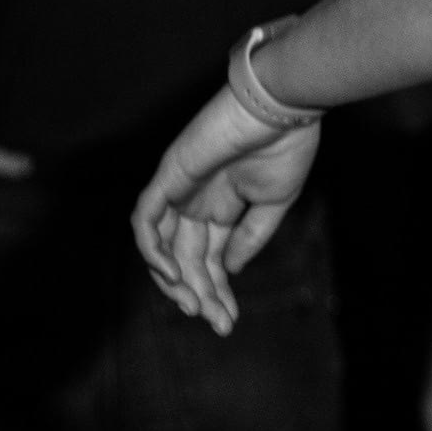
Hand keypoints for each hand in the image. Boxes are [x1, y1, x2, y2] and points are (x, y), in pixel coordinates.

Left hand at [130, 84, 321, 334]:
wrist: (282, 108)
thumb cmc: (286, 147)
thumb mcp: (275, 203)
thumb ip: (249, 237)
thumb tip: (228, 270)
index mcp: (222, 205)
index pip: (209, 256)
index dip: (217, 290)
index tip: (229, 320)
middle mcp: (196, 201)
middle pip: (187, 258)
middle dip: (200, 293)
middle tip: (217, 322)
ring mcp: (179, 190)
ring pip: (161, 246)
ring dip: (174, 280)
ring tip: (194, 305)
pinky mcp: (168, 177)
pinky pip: (145, 220)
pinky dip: (151, 249)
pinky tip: (172, 274)